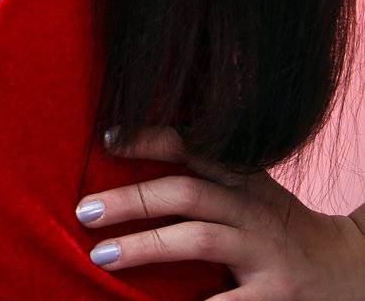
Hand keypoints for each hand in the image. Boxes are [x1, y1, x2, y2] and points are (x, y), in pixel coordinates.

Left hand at [75, 124, 364, 298]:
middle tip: (85, 211)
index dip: (148, 137)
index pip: (191, 144)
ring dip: (144, 245)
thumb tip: (134, 161)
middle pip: (184, 192)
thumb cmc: (281, 228)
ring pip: (196, 238)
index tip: (107, 138)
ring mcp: (263, 251)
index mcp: (241, 177)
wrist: (350, 268)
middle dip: (131, 199)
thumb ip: (207, 177)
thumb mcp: (251, 191)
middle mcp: (250, 207)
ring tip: (101, 254)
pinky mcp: (274, 294)